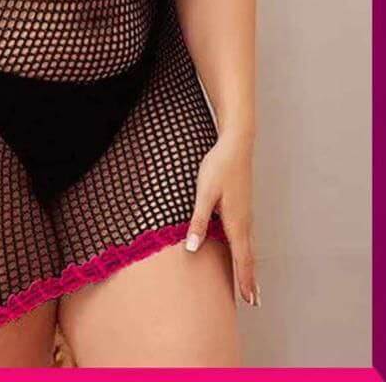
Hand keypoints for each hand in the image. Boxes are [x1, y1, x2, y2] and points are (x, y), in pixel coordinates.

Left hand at [184, 130, 259, 307]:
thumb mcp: (204, 193)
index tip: (250, 301)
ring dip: (249, 266)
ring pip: (249, 246)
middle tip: (254, 301)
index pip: (242, 258)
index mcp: (236, 222)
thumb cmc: (219, 167)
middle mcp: (245, 221)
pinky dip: (246, 250)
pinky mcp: (243, 205)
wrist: (236, 145)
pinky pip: (246, 236)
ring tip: (250, 282)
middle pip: (248, 256)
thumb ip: (198, 221)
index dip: (244, 280)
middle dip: (250, 279)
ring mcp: (246, 213)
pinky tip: (242, 250)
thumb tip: (191, 248)